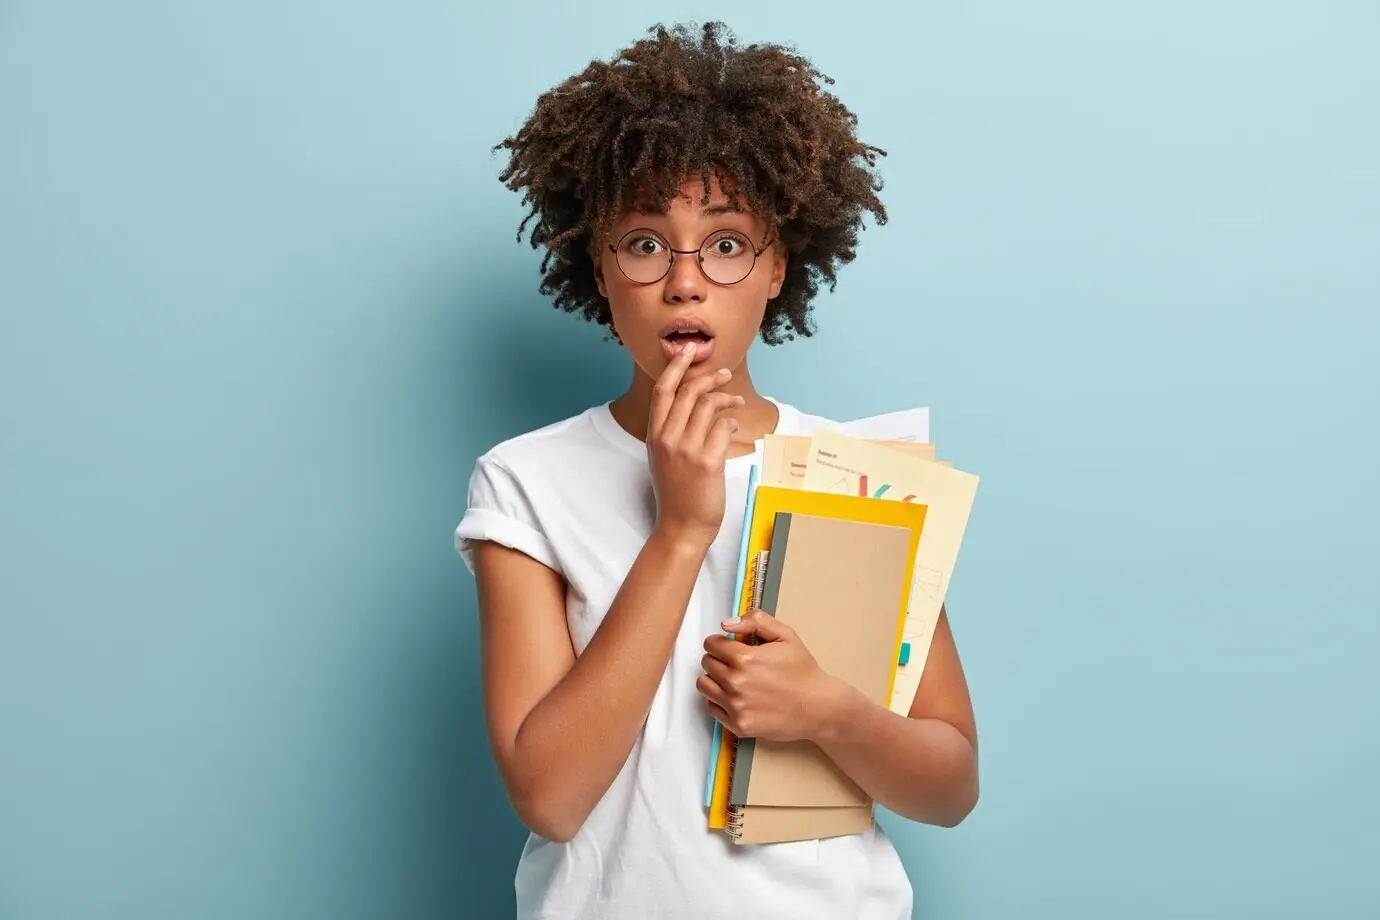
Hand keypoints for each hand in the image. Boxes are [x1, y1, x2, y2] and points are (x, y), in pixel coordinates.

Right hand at [646, 342, 742, 546]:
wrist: (682, 526)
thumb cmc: (677, 492)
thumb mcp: (664, 457)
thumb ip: (672, 430)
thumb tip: (695, 400)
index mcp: (654, 435)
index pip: (662, 391)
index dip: (675, 366)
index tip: (688, 350)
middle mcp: (667, 439)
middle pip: (689, 392)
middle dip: (710, 377)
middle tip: (726, 374)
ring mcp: (686, 450)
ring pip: (709, 406)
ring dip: (727, 400)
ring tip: (736, 404)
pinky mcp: (707, 461)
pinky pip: (724, 427)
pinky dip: (732, 424)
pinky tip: (735, 430)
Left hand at [697, 609, 845, 742]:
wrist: (818, 707)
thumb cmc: (803, 670)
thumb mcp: (785, 635)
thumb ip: (755, 621)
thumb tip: (726, 624)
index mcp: (744, 658)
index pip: (711, 644)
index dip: (720, 642)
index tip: (730, 647)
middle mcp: (735, 683)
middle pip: (706, 664)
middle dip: (718, 659)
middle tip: (735, 663)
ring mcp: (735, 706)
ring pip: (704, 686)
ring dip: (714, 679)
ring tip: (733, 679)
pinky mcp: (738, 725)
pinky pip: (712, 708)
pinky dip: (719, 701)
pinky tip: (736, 697)